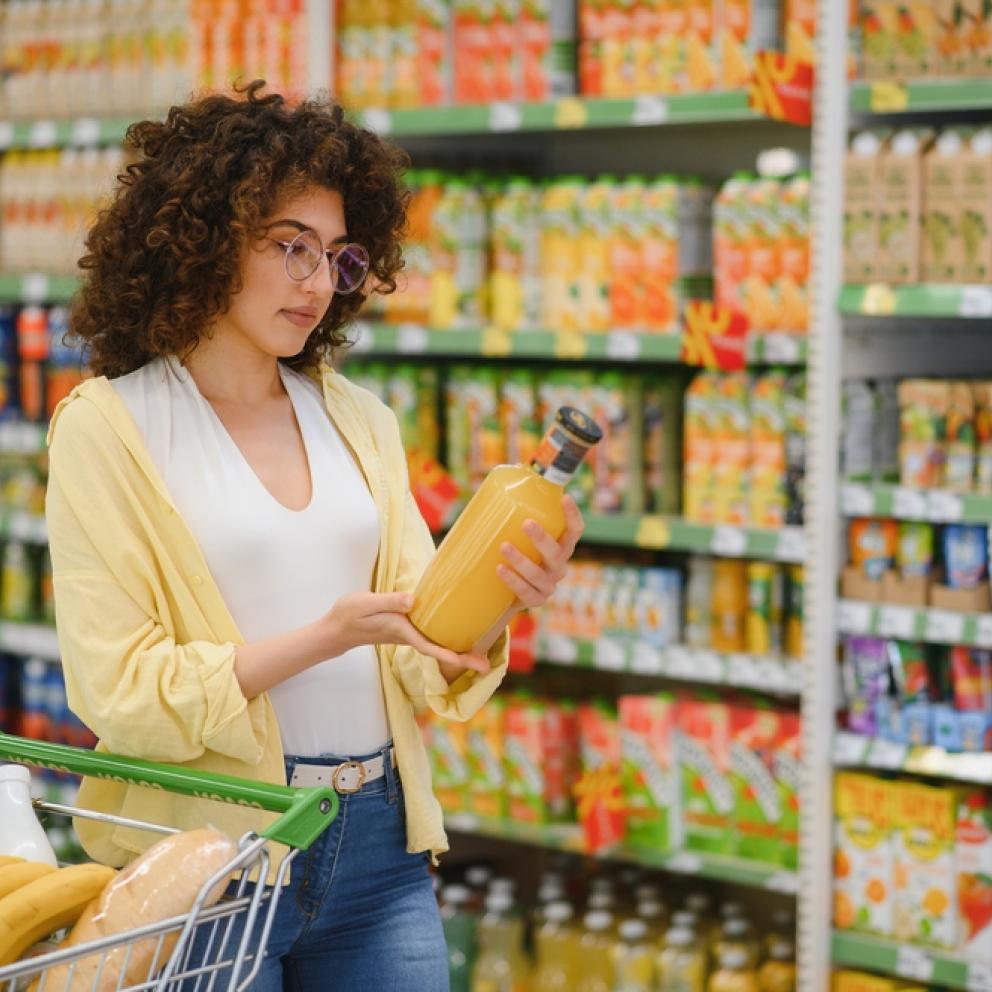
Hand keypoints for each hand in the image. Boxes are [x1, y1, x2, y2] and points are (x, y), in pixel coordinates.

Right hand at [323, 591, 490, 674]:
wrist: (336, 627)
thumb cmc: (349, 614)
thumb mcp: (366, 603)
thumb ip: (389, 601)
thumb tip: (413, 600)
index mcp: (401, 631)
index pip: (429, 646)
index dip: (450, 655)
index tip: (469, 662)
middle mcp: (407, 636)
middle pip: (439, 651)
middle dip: (463, 659)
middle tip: (488, 667)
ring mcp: (407, 635)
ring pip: (436, 646)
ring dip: (458, 652)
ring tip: (482, 655)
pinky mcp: (406, 630)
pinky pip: (431, 639)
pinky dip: (446, 641)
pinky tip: (457, 636)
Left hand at [496, 494, 583, 610]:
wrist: (502, 593)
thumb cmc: (513, 554)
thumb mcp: (516, 535)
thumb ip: (513, 515)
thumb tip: (497, 485)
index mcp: (560, 547)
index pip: (574, 531)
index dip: (573, 516)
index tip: (565, 498)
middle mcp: (558, 566)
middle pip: (557, 553)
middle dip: (543, 538)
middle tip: (526, 523)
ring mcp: (549, 585)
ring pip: (538, 574)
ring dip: (522, 560)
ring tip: (503, 546)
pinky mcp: (536, 601)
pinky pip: (526, 592)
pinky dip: (513, 580)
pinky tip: (500, 569)